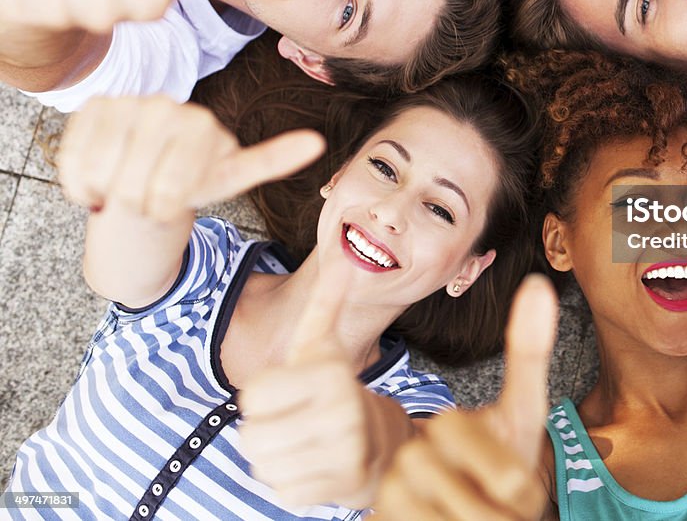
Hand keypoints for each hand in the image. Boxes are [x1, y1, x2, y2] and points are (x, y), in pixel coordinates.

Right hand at [58, 96, 324, 222]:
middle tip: (147, 197)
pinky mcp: (94, 107)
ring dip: (108, 195)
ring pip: (102, 173)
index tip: (173, 202)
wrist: (148, 175)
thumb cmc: (192, 181)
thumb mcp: (232, 176)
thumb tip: (317, 141)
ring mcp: (128, 103)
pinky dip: (79, 184)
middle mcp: (167, 106)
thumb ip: (271, 159)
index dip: (166, 207)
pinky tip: (96, 181)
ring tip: (126, 186)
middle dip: (138, 204)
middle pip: (134, 185)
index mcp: (202, 126)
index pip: (172, 189)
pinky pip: (74, 160)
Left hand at [240, 253, 379, 507]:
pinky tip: (312, 466)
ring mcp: (345, 452)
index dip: (262, 395)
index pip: (252, 396)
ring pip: (262, 466)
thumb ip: (325, 301)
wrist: (377, 441)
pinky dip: (289, 482)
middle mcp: (343, 412)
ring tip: (301, 442)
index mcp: (332, 373)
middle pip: (250, 436)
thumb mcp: (322, 344)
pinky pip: (282, 491)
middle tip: (291, 420)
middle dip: (263, 430)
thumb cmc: (332, 387)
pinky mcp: (342, 487)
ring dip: (273, 457)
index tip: (289, 390)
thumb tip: (343, 254)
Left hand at [375, 275, 559, 520]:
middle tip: (446, 468)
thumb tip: (538, 284)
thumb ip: (529, 351)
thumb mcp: (522, 408)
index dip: (449, 427)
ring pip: (397, 491)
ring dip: (404, 486)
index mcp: (519, 484)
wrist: (490, 519)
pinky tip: (418, 516)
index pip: (451, 430)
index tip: (463, 437)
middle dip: (423, 457)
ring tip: (433, 494)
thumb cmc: (504, 456)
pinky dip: (391, 513)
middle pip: (418, 463)